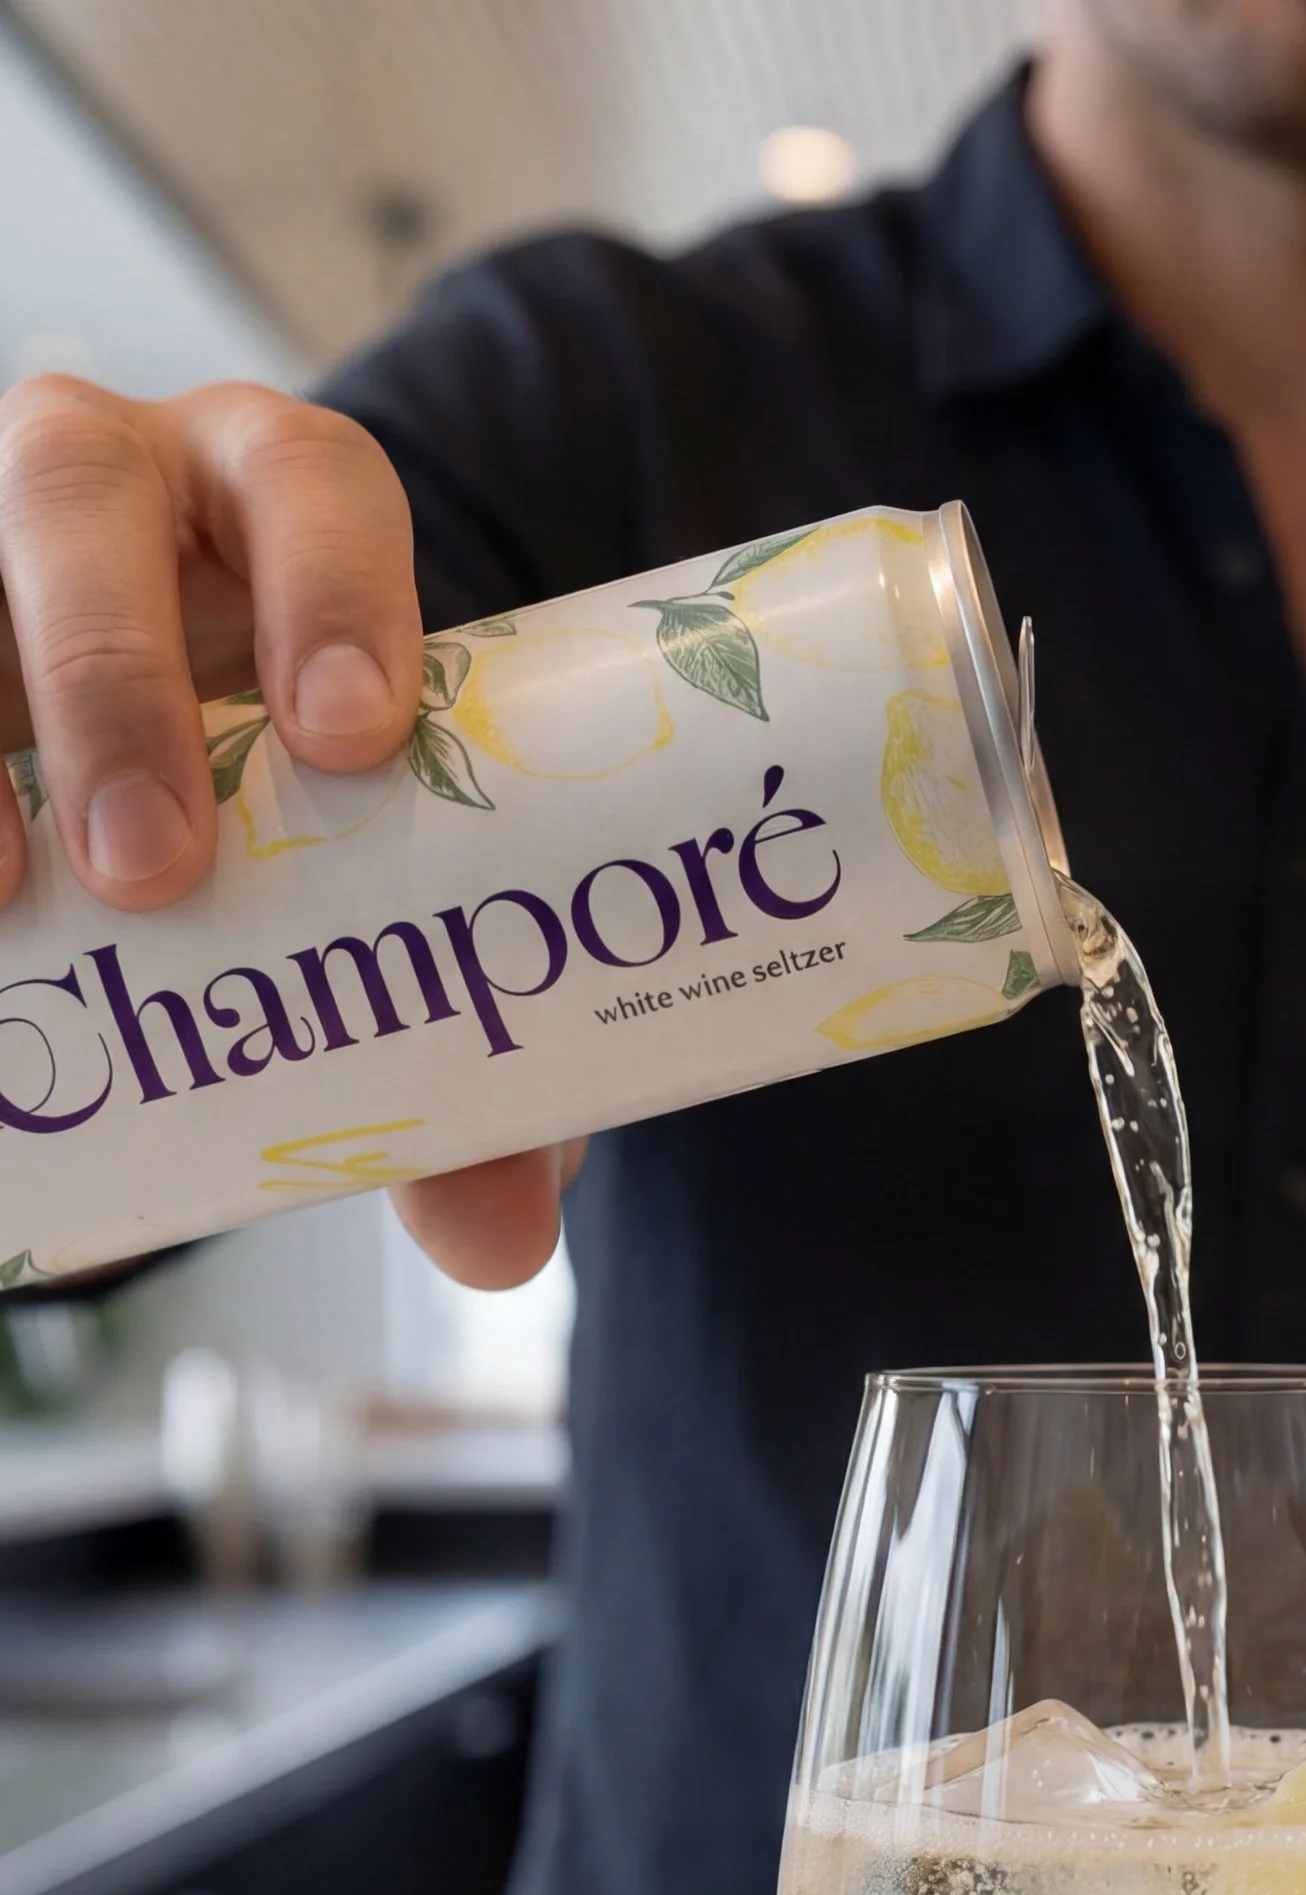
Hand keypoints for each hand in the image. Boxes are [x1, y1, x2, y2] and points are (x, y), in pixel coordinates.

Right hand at [0, 374, 566, 1286]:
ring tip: (7, 894)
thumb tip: (498, 1241)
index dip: (334, 590)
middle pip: (84, 506)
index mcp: (286, 505)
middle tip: (153, 870)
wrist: (169, 796)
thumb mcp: (386, 907)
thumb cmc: (312, 817)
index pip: (316, 488)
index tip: (353, 738)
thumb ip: (464, 1060)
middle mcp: (118, 484)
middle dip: (116, 685)